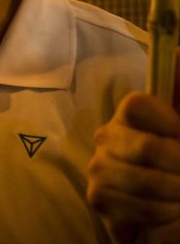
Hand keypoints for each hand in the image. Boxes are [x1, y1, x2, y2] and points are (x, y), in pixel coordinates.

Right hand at [87, 92, 179, 241]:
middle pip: (147, 147)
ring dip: (177, 197)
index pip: (138, 105)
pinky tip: (173, 216)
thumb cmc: (177, 163)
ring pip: (144, 181)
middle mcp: (107, 136)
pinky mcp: (98, 199)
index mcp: (129, 115)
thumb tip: (178, 52)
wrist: (172, 206)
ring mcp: (99, 167)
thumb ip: (178, 89)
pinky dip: (162, 217)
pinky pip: (132, 208)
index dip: (171, 125)